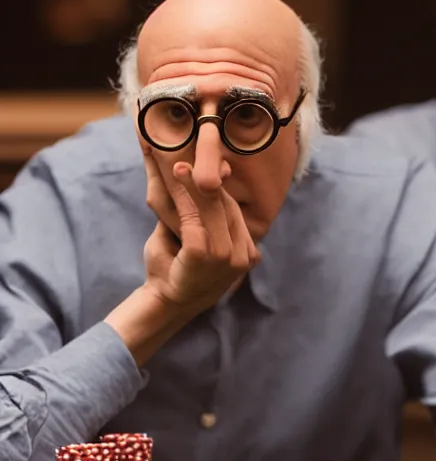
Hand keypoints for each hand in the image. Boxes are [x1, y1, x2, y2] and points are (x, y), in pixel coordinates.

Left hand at [142, 147, 258, 313]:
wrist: (165, 302)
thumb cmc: (176, 268)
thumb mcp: (192, 239)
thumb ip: (197, 213)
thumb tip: (199, 175)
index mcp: (245, 250)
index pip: (234, 211)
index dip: (220, 186)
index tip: (208, 164)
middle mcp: (243, 254)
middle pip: (226, 207)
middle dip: (207, 180)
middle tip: (188, 158)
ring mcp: (228, 257)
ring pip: (213, 210)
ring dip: (194, 184)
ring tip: (179, 164)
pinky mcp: (207, 256)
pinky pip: (195, 220)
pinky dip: (185, 198)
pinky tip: (175, 181)